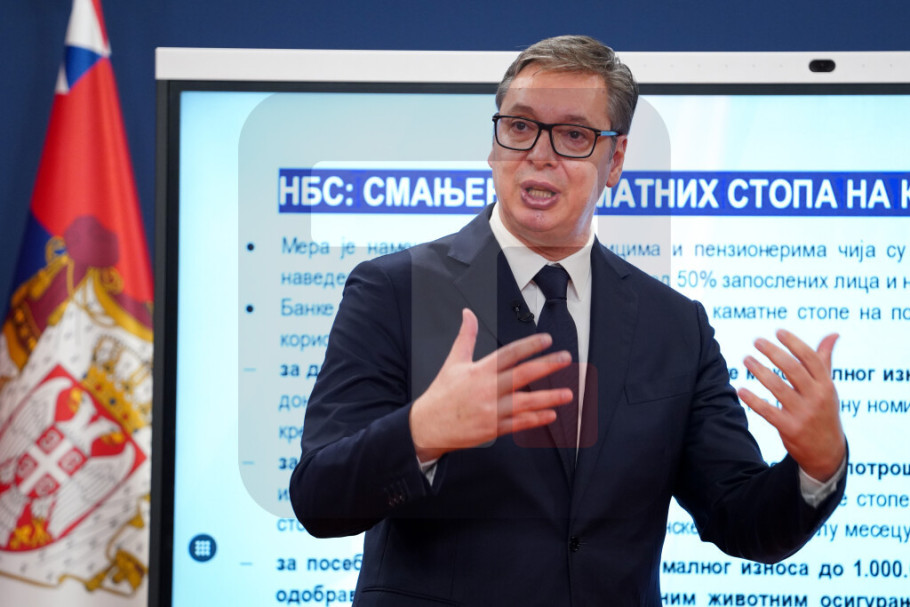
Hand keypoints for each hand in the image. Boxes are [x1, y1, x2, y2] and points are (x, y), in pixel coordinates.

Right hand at [409, 308, 572, 461]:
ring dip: (549, 397)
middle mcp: (488, 389)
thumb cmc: (442, 394)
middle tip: (566, 360)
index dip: (529, 345)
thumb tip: (468, 314)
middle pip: (523, 375)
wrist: (428, 425)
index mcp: (479, 370)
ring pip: (526, 402)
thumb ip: (466, 337)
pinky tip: (551, 415)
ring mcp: (492, 410)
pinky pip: (519, 423)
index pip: (509, 354)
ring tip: (568, 393)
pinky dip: (536, 419)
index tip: (547, 339)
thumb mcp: (453, 362)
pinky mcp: (493, 428)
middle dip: (547, 366)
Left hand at [738, 330, 844, 481]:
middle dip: (773, 352)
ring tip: (746, 359)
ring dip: (759, 371)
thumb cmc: (824, 411)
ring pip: (777, 387)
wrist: (827, 452)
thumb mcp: (829, 387)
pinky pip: (767, 411)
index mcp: (826, 385)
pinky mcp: (790, 428)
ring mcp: (803, 413)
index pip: (811, 359)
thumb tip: (833, 333)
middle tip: (756, 341)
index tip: (778, 331)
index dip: (794, 343)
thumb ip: (825, 360)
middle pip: (793, 369)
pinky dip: (752, 400)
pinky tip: (740, 389)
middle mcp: (816, 397)